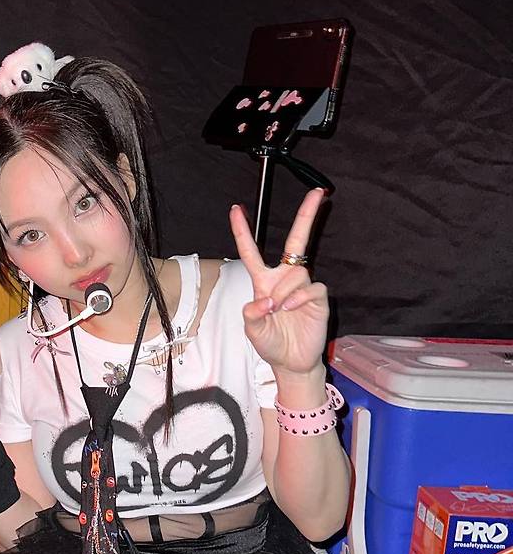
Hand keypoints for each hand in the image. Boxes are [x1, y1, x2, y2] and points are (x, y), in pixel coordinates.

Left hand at [230, 188, 329, 374]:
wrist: (291, 361)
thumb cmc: (270, 342)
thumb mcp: (252, 330)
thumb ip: (252, 314)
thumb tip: (264, 301)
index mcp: (264, 281)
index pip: (251, 251)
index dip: (242, 231)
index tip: (235, 208)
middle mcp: (284, 278)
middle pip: (296, 241)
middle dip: (307, 215)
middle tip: (318, 192)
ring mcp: (303, 285)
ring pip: (296, 272)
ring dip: (284, 292)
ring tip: (280, 311)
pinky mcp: (318, 297)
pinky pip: (310, 286)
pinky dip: (298, 298)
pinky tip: (292, 310)